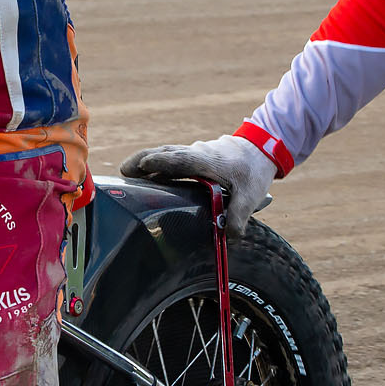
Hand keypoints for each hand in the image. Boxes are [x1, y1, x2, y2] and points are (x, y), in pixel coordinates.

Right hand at [121, 134, 276, 234]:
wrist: (261, 149)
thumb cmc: (254, 171)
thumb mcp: (251, 195)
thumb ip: (240, 215)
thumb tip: (230, 237)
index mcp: (209, 161)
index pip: (182, 160)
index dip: (162, 163)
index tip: (143, 165)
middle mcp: (197, 153)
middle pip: (166, 153)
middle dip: (143, 160)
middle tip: (123, 170)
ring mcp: (193, 153)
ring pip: (165, 154)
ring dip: (146, 161)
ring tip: (126, 173)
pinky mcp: (192, 157)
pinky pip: (170, 158)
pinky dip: (155, 164)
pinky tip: (145, 176)